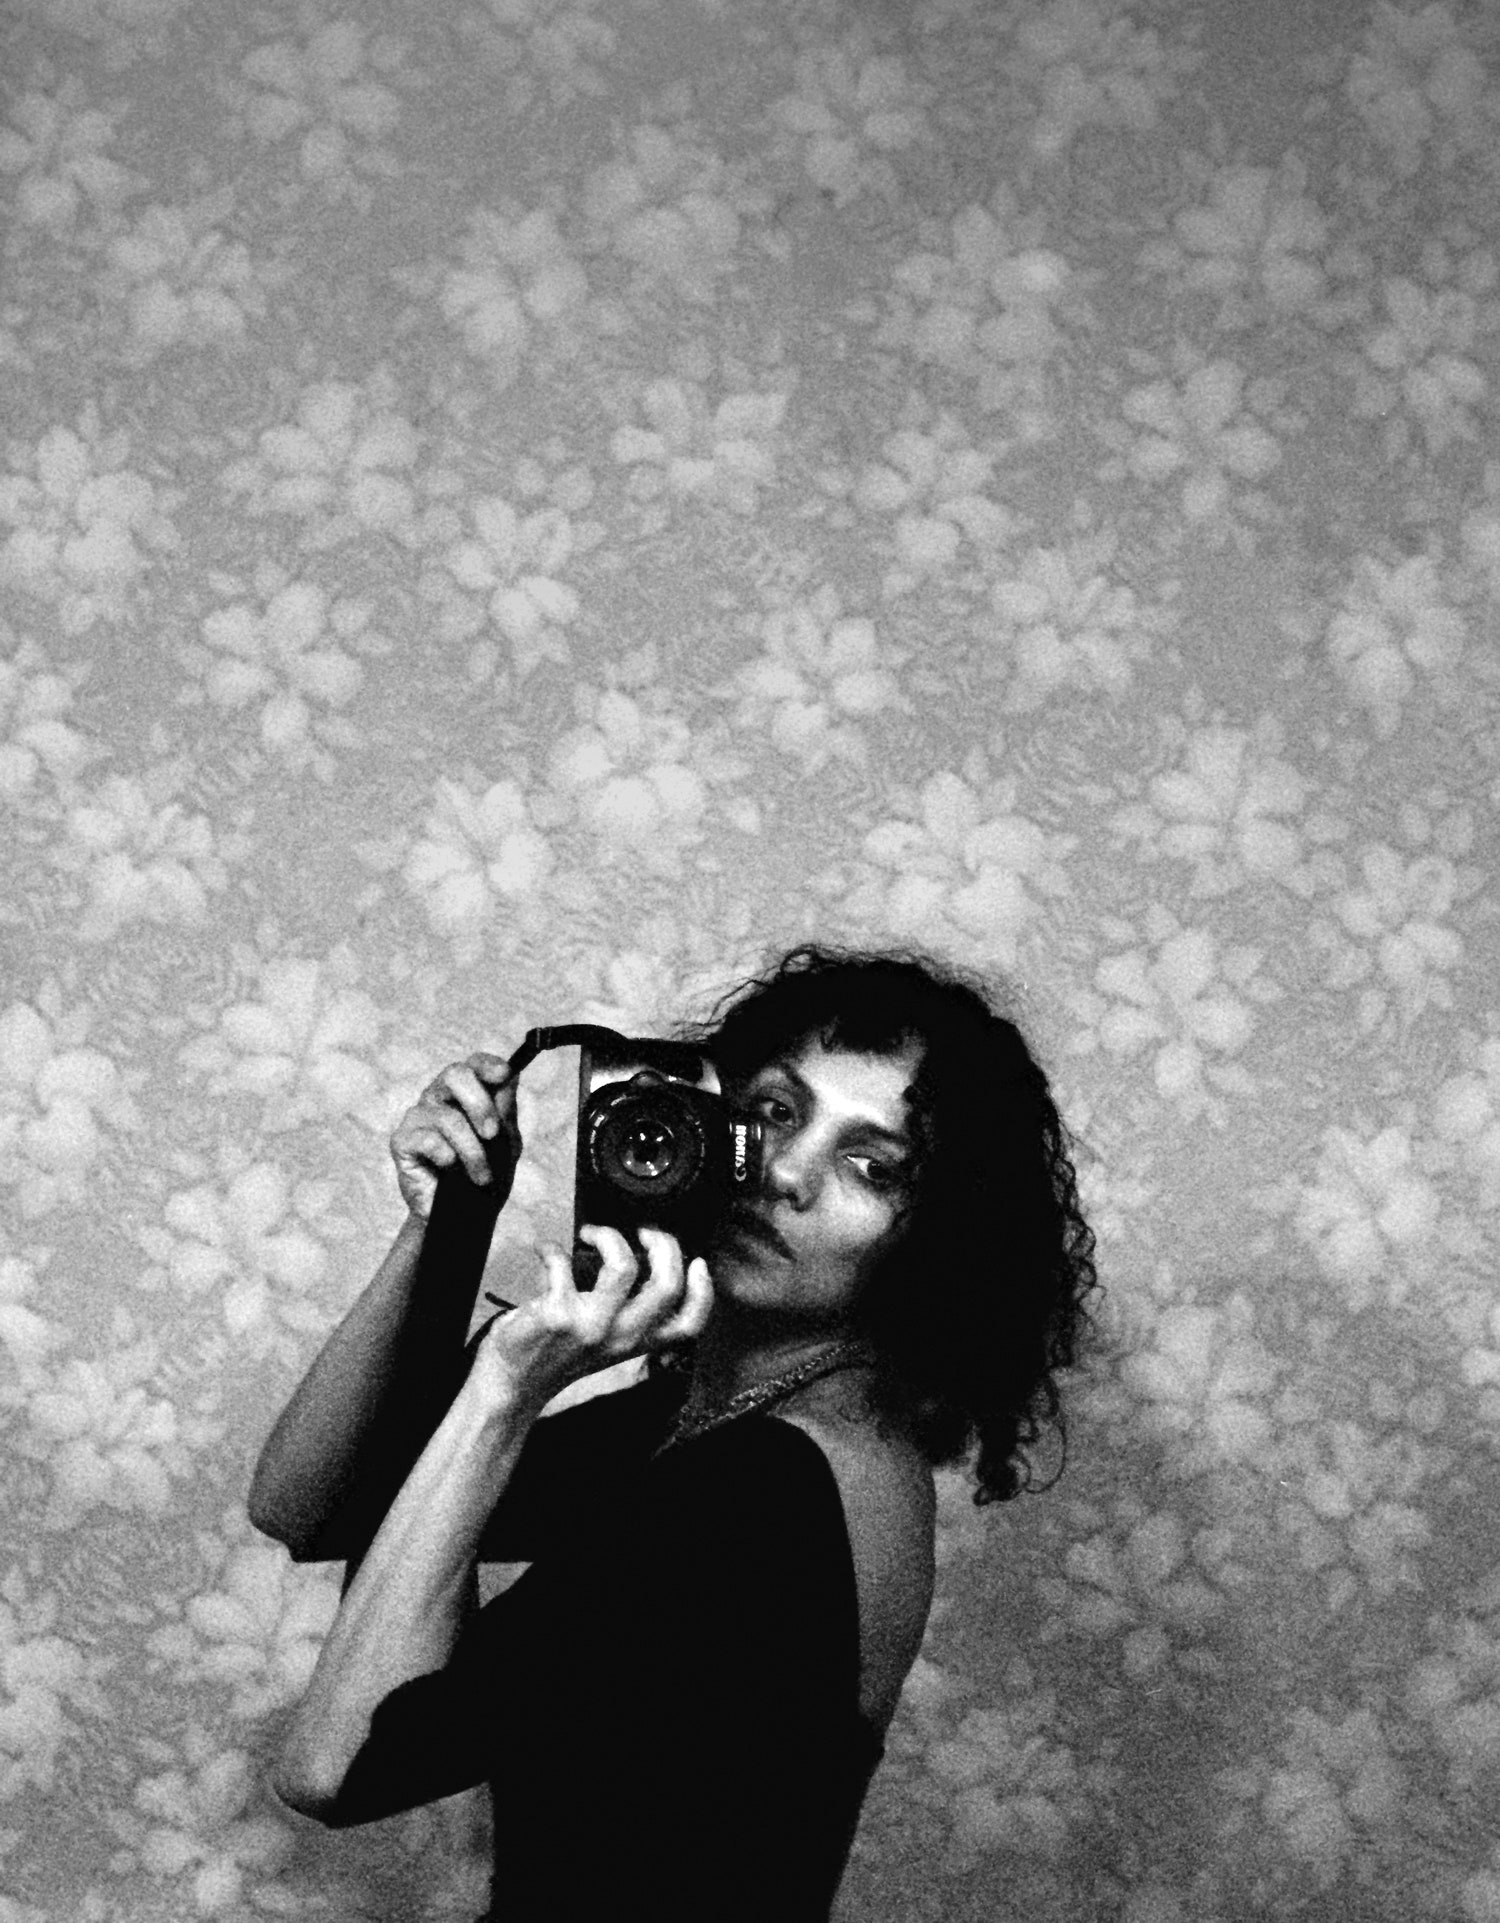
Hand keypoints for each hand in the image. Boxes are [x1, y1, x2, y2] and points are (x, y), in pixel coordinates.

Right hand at [391, 1052, 522, 1221]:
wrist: (462, 1217)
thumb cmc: (484, 1175)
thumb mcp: (505, 1142)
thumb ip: (505, 1110)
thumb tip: (509, 1075)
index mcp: (464, 1093)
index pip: (473, 1064)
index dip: (488, 1064)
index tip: (504, 1074)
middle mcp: (438, 1097)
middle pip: (454, 1074)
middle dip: (480, 1104)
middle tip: (492, 1134)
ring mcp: (418, 1117)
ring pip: (449, 1118)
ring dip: (473, 1151)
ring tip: (482, 1176)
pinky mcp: (401, 1141)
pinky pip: (429, 1140)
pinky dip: (448, 1158)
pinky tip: (450, 1171)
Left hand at [468, 1224, 713, 1412]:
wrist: (513, 1383)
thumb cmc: (558, 1354)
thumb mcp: (605, 1342)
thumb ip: (627, 1312)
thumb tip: (640, 1258)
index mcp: (638, 1341)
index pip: (689, 1324)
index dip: (703, 1290)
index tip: (698, 1262)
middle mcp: (622, 1336)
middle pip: (667, 1285)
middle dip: (664, 1244)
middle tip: (644, 1230)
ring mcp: (591, 1325)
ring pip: (623, 1266)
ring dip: (607, 1235)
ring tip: (591, 1233)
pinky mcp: (558, 1313)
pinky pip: (561, 1261)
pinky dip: (549, 1248)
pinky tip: (544, 1251)